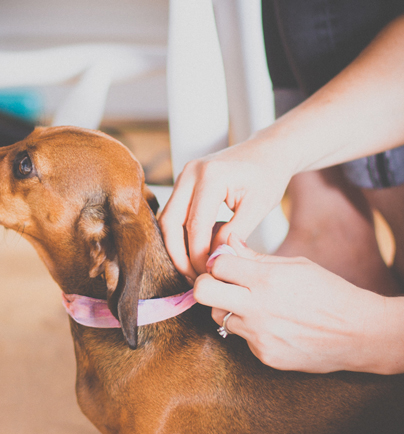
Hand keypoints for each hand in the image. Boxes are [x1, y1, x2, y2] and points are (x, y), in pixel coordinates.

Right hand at [159, 135, 293, 278]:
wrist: (268, 151)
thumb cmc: (268, 175)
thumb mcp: (258, 207)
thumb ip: (234, 234)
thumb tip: (213, 259)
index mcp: (210, 176)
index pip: (195, 226)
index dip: (198, 256)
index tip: (209, 275)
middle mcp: (190, 173)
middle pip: (169, 224)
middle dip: (178, 256)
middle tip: (194, 278)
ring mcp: (183, 177)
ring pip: (167, 221)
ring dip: (177, 249)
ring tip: (194, 270)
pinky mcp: (183, 185)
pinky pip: (174, 216)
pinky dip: (181, 237)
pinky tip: (195, 254)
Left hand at [194, 237, 392, 373]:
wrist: (357, 333)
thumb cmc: (330, 294)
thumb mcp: (297, 266)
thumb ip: (257, 258)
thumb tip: (228, 243)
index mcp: (267, 279)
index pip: (217, 265)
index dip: (218, 263)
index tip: (225, 265)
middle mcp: (258, 308)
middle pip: (203, 293)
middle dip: (206, 285)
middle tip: (219, 284)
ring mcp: (259, 334)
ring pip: (219, 317)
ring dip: (228, 308)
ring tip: (252, 305)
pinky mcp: (263, 354)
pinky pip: (242, 338)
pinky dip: (250, 329)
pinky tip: (274, 325)